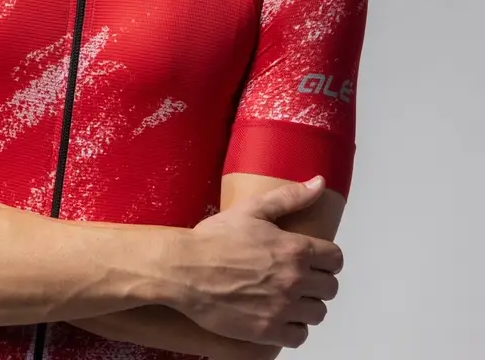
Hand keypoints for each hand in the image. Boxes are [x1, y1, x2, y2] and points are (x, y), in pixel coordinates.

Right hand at [168, 176, 341, 349]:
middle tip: (298, 276)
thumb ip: (290, 196)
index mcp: (294, 249)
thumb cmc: (214, 238)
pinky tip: (279, 315)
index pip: (335, 259)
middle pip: (330, 288)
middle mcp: (294, 280)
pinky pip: (300, 336)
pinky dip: (293, 328)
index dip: (326, 257)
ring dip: (307, 305)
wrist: (185, 268)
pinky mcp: (268, 331)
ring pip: (318, 313)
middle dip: (318, 281)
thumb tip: (319, 183)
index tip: (314, 258)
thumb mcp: (252, 209)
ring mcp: (282, 308)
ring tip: (288, 296)